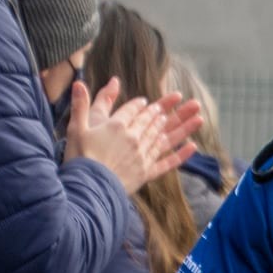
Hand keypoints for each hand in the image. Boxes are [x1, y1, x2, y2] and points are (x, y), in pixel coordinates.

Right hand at [63, 78, 198, 193]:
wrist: (87, 189)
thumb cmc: (79, 159)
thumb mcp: (76, 128)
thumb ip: (81, 104)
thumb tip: (79, 82)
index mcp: (117, 125)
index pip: (133, 110)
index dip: (139, 104)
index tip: (146, 102)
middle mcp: (134, 138)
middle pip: (152, 120)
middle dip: (164, 108)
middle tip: (178, 99)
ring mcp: (143, 156)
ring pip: (164, 136)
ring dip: (182, 125)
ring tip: (195, 115)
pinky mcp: (146, 173)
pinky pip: (167, 163)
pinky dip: (181, 155)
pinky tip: (193, 147)